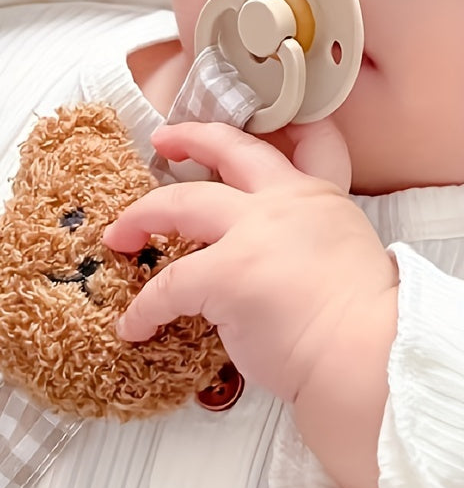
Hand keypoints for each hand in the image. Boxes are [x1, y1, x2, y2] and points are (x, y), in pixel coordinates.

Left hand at [103, 120, 397, 406]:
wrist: (370, 361)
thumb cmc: (358, 328)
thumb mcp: (338, 260)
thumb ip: (298, 243)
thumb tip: (265, 262)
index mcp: (315, 199)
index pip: (293, 142)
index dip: (259, 131)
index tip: (228, 126)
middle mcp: (284, 203)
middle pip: (225, 154)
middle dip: (188, 141)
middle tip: (163, 143)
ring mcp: (253, 234)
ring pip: (179, 204)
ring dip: (141, 217)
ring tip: (118, 237)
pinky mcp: (227, 274)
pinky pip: (168, 286)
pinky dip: (145, 308)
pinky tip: (135, 326)